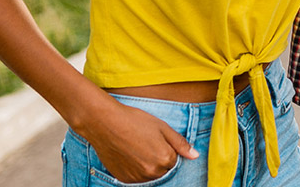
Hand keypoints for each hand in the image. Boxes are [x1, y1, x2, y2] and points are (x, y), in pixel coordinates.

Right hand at [79, 100, 198, 182]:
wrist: (105, 123)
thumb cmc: (134, 121)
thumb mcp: (162, 127)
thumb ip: (180, 143)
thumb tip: (195, 156)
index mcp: (165, 158)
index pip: (175, 161)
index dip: (167, 149)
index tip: (157, 140)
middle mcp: (152, 172)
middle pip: (163, 170)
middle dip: (159, 159)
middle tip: (146, 143)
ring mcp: (136, 177)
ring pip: (150, 176)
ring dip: (148, 166)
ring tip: (137, 148)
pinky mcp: (123, 179)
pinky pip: (137, 179)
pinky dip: (136, 170)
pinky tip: (129, 155)